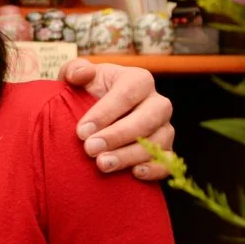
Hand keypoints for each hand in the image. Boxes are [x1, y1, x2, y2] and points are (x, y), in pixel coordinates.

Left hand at [61, 58, 173, 177]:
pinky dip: (155, 169)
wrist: (95, 119)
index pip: (127, 93)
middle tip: (90, 149)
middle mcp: (157, 103)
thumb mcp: (76, 77)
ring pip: (158, 141)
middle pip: (147, 118)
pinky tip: (135, 173)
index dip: (105, 113)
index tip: (81, 131)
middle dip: (118, 135)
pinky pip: (169, 161)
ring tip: (103, 164)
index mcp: (138, 80)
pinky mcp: (166, 150)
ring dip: (130, 155)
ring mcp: (164, 127)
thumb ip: (75, 70)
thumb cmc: (86, 94)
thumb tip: (82, 73)